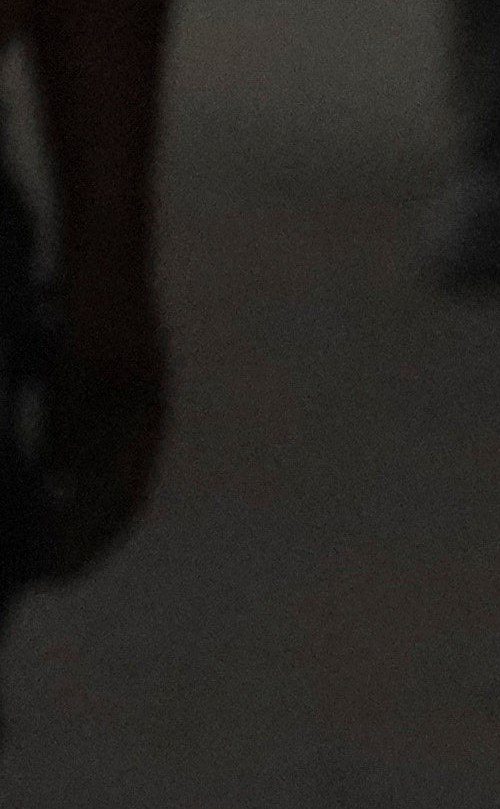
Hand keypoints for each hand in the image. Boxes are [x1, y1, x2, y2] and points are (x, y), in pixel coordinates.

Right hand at [31, 275, 160, 577]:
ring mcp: (123, 378)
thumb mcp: (82, 363)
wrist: (111, 230)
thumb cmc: (89, 298)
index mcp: (145, 403)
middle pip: (123, 484)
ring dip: (75, 510)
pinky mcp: (93, 356)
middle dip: (90, 535)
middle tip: (59, 578)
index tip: (78, 565)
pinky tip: (45, 488)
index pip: (132, 482)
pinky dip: (63, 459)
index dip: (107, 527)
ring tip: (46, 552)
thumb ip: (71, 413)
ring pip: (100, 462)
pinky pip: (77, 419)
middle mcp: (144, 397)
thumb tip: (48, 465)